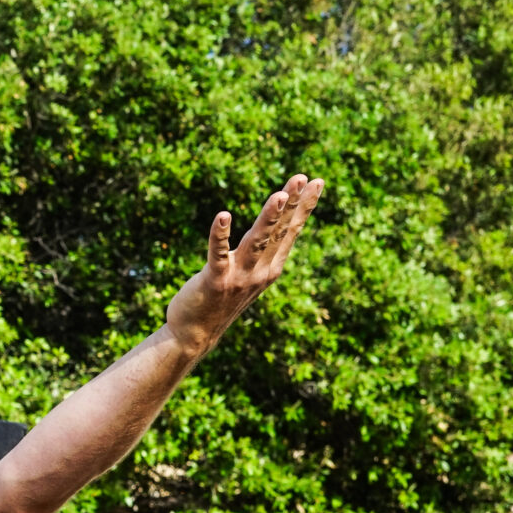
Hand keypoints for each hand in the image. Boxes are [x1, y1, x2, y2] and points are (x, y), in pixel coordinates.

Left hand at [165, 175, 325, 353]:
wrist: (194, 335)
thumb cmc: (220, 300)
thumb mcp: (248, 275)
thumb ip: (261, 253)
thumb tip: (276, 226)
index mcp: (270, 268)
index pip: (290, 231)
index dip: (303, 206)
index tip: (317, 181)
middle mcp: (260, 272)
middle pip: (279, 231)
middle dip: (291, 203)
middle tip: (301, 177)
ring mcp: (238, 277)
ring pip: (257, 241)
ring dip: (268, 217)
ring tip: (279, 194)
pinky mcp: (214, 281)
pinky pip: (218, 254)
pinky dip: (220, 235)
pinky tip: (223, 215)